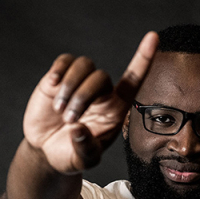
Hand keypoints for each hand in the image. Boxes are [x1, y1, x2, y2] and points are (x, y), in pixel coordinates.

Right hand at [23, 31, 158, 173]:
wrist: (45, 152)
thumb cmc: (71, 156)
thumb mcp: (83, 161)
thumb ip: (85, 150)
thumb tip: (79, 130)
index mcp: (114, 110)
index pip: (133, 81)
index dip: (144, 59)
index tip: (154, 37)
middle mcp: (101, 94)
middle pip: (101, 77)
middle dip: (83, 97)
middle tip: (69, 121)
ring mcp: (80, 84)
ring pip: (84, 65)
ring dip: (70, 87)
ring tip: (60, 110)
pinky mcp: (59, 79)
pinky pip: (64, 61)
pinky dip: (59, 71)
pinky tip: (53, 87)